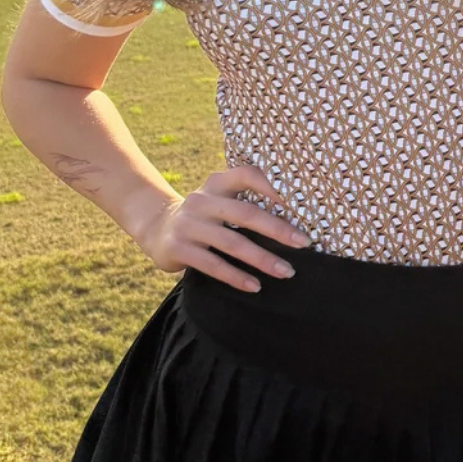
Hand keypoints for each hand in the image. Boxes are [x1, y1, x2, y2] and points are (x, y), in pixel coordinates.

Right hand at [140, 165, 311, 292]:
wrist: (157, 227)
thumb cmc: (204, 215)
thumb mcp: (218, 200)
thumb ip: (245, 202)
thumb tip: (295, 217)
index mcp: (216, 184)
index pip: (246, 175)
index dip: (272, 186)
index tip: (297, 203)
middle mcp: (201, 200)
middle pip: (245, 214)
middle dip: (277, 230)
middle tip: (304, 243)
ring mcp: (189, 225)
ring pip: (232, 243)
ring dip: (262, 259)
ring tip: (286, 271)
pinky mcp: (178, 248)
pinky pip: (213, 264)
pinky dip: (236, 276)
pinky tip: (255, 286)